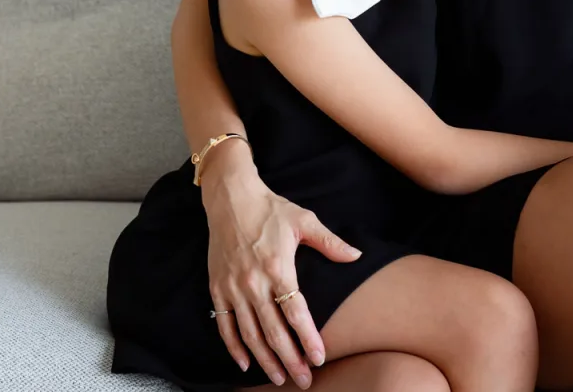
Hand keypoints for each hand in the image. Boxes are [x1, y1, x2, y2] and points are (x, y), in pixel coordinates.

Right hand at [202, 156, 361, 386]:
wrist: (230, 198)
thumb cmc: (271, 209)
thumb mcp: (304, 220)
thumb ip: (330, 243)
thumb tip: (355, 256)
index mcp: (278, 267)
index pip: (296, 312)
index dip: (308, 337)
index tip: (319, 357)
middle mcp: (254, 283)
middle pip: (274, 331)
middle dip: (290, 359)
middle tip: (303, 380)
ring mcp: (233, 288)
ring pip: (250, 334)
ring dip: (265, 359)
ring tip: (279, 378)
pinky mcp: (217, 288)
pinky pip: (225, 325)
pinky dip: (234, 346)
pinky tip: (246, 363)